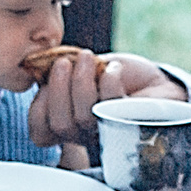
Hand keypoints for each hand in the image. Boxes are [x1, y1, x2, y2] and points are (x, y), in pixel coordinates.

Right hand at [29, 51, 182, 147]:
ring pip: (83, 118)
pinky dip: (109, 79)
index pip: (41, 133)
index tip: (43, 79)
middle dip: (58, 89)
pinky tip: (114, 68)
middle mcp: (84, 134)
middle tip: (64, 62)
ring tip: (86, 56)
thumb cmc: (114, 75)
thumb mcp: (81, 70)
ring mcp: (107, 132)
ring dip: (81, 81)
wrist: (153, 80)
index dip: (37, 108)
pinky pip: (111, 104)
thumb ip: (60, 74)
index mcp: (68, 124)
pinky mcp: (130, 123)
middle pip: (60, 126)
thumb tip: (41, 67)